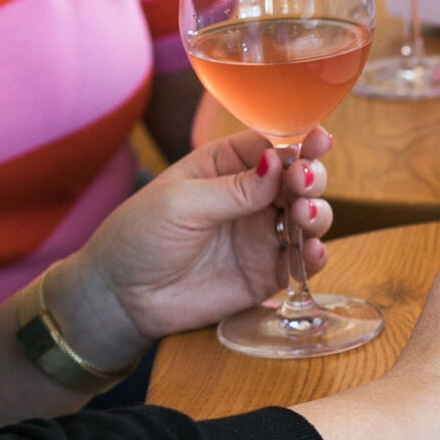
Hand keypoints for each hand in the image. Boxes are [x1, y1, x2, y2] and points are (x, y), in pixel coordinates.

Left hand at [47, 129, 335, 369]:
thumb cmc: (138, 237)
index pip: (273, 146)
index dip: (300, 142)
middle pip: (298, 179)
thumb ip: (234, 188)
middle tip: (303, 183)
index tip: (320, 140)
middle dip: (310, 177)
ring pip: (307, 218)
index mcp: (226, 166)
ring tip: (304, 217)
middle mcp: (251, 197)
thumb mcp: (181, 203)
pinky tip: (313, 252)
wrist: (119, 298)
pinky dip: (315, 256)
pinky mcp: (266, 273)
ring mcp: (260, 235)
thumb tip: (279, 163)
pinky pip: (301, 262)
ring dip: (316, 213)